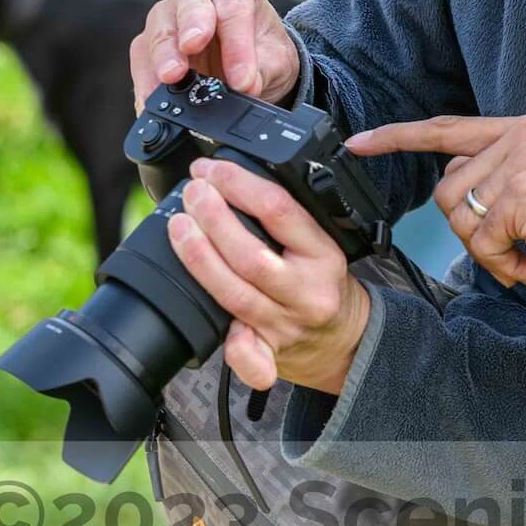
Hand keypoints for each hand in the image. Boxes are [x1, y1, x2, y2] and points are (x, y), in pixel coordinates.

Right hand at [131, 0, 297, 111]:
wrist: (248, 71)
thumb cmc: (263, 52)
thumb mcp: (276, 60)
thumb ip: (263, 71)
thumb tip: (246, 87)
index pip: (235, 2)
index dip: (238, 40)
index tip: (242, 78)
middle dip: (192, 24)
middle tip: (193, 47)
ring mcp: (166, 14)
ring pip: (159, 26)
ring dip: (164, 54)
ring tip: (171, 78)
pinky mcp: (147, 43)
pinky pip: (142, 57)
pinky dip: (148, 79)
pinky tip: (154, 98)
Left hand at [167, 157, 370, 393]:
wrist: (347, 338)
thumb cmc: (324, 283)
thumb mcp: (323, 244)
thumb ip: (287, 222)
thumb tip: (233, 183)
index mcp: (323, 254)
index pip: (280, 211)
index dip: (240, 186)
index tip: (214, 171)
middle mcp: (305, 291)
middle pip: (251, 255)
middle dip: (214, 219)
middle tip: (193, 193)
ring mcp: (286, 324)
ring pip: (235, 295)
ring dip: (200, 259)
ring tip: (179, 226)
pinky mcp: (270, 353)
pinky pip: (247, 355)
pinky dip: (228, 343)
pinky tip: (203, 322)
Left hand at [345, 115, 525, 316]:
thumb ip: (504, 176)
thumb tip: (458, 189)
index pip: (449, 129)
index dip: (399, 137)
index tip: (360, 142)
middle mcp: (523, 135)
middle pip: (448, 188)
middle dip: (473, 232)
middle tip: (521, 248)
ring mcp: (522, 162)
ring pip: (460, 220)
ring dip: (493, 254)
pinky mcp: (522, 195)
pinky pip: (483, 244)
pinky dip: (509, 267)